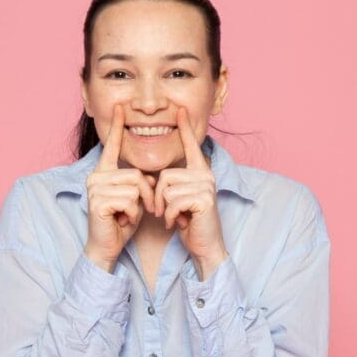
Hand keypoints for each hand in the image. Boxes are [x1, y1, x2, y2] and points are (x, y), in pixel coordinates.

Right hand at [84, 104, 156, 272]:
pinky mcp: (98, 202)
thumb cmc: (121, 223)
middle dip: (146, 195)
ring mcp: (95, 189)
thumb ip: (141, 184)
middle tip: (139, 210)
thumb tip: (152, 178)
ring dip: (139, 206)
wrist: (106, 247)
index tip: (120, 107)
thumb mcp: (136, 200)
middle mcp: (96, 177)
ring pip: (135, 187)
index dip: (117, 126)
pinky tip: (121, 220)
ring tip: (127, 216)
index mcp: (104, 173)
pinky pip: (130, 201)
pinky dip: (132, 214)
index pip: (112, 147)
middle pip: (136, 174)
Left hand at [154, 107, 228, 278]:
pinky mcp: (204, 199)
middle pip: (165, 175)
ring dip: (165, 209)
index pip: (191, 146)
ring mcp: (206, 186)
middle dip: (159, 198)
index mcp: (200, 172)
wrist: (205, 246)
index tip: (181, 111)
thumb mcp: (176, 200)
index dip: (185, 129)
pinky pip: (173, 202)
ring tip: (175, 218)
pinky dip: (171, 217)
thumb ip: (169, 185)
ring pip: (167, 189)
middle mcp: (205, 175)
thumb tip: (149, 177)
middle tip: (168, 213)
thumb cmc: (189, 223)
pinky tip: (180, 224)